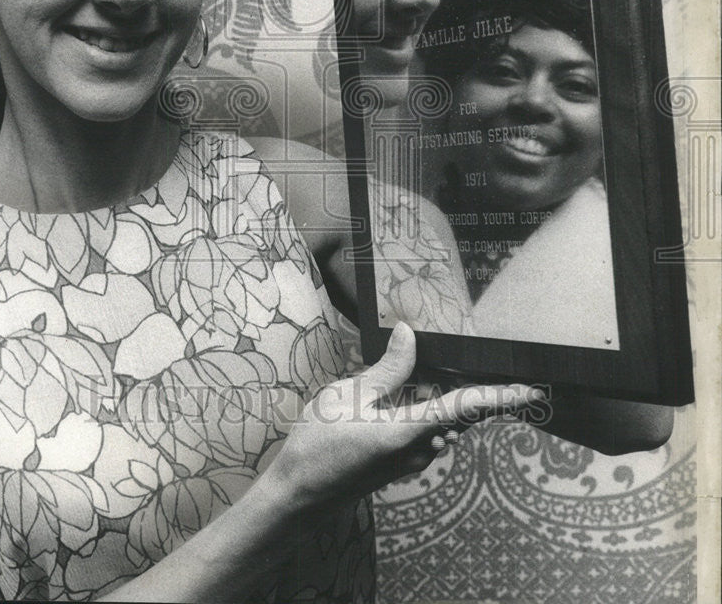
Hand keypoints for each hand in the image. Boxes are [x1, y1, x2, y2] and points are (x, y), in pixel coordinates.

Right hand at [264, 322, 542, 513]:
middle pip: (459, 414)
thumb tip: (409, 336)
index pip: (465, 408)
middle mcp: (419, 450)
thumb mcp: (348, 396)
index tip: (532, 391)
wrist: (299, 494)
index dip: (499, 397)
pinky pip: (426, 433)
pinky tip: (404, 395)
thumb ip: (386, 369)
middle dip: (470, 390)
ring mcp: (411, 461)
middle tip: (475, 362)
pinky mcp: (400, 464)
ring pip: (442, 423)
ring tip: (425, 370)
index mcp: (408, 431)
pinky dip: (425, 412)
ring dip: (440, 399)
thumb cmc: (318, 446)